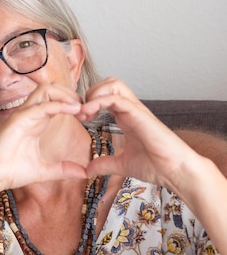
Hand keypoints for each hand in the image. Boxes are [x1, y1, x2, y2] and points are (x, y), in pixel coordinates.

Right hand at [0, 82, 87, 194]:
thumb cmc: (10, 171)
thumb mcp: (44, 171)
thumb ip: (63, 169)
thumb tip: (84, 172)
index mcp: (35, 121)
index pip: (56, 100)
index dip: (75, 104)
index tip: (88, 117)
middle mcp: (30, 114)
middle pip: (53, 88)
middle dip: (72, 94)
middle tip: (87, 110)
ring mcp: (23, 114)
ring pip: (46, 89)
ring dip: (67, 95)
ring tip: (81, 108)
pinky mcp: (18, 120)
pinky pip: (42, 105)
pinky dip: (59, 105)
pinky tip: (74, 110)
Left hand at [77, 76, 200, 187]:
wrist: (176, 173)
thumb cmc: (156, 166)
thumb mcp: (122, 164)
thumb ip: (105, 164)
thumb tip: (88, 170)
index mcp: (126, 117)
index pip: (105, 95)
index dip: (88, 102)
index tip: (79, 118)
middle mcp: (131, 109)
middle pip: (108, 82)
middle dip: (90, 93)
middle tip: (82, 113)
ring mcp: (136, 110)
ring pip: (113, 84)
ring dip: (94, 94)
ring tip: (85, 113)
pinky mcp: (140, 114)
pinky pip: (116, 98)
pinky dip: (99, 102)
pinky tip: (89, 115)